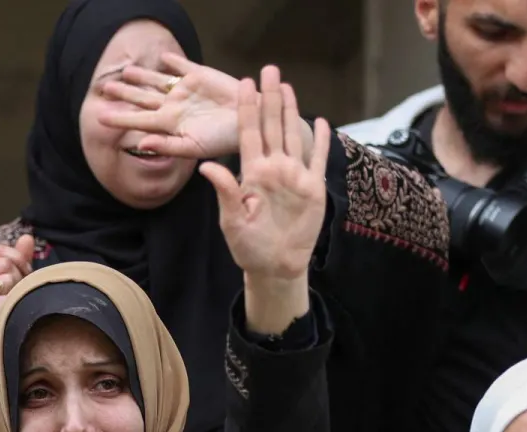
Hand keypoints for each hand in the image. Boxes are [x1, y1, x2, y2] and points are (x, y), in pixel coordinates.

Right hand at [0, 235, 34, 361]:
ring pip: (7, 275)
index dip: (16, 257)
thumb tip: (27, 236)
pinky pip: (9, 295)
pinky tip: (11, 315)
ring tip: (13, 306)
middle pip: (5, 263)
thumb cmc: (7, 312)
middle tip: (18, 296)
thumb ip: (19, 259)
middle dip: (19, 278)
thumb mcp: (13, 282)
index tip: (25, 273)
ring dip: (18, 291)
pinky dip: (17, 304)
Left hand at [99, 52, 240, 159]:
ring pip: (158, 82)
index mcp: (169, 125)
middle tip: (105, 87)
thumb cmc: (222, 141)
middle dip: (125, 94)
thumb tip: (142, 143)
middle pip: (143, 98)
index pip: (138, 120)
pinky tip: (163, 57)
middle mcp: (174, 107)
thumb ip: (166, 145)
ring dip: (142, 76)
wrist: (249, 122)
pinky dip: (173, 61)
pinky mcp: (200, 76)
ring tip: (126, 71)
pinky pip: (182, 66)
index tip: (100, 117)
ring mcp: (186, 90)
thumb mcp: (193, 148)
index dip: (120, 119)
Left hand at [201, 68, 329, 333]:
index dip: (246, 108)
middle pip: (271, 126)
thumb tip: (206, 167)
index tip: (243, 84)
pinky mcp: (312, 188)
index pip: (248, 134)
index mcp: (251, 174)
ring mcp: (293, 176)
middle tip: (268, 69)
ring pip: (292, 136)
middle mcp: (272, 169)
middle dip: (269, 98)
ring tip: (287, 86)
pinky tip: (320, 121)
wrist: (275, 266)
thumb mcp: (232, 220)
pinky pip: (317, 159)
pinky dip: (320, 141)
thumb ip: (224, 192)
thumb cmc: (248, 246)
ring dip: (291, 111)